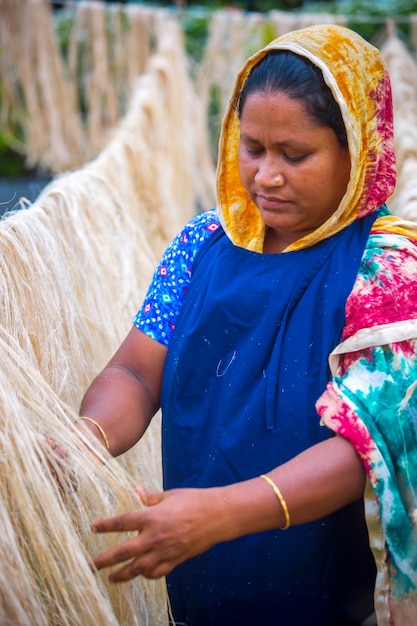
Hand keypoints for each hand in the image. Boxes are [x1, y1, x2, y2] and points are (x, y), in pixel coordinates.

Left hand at [91, 485, 226, 581]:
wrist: (217, 516)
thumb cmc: (194, 500)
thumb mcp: (170, 495)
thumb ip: (151, 497)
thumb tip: (137, 490)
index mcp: (152, 517)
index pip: (122, 522)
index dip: (106, 525)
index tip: (94, 528)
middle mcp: (155, 536)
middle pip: (124, 551)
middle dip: (106, 560)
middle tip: (92, 565)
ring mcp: (166, 551)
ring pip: (138, 568)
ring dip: (122, 574)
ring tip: (112, 578)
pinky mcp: (176, 560)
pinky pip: (157, 572)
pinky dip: (147, 575)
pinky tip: (141, 574)